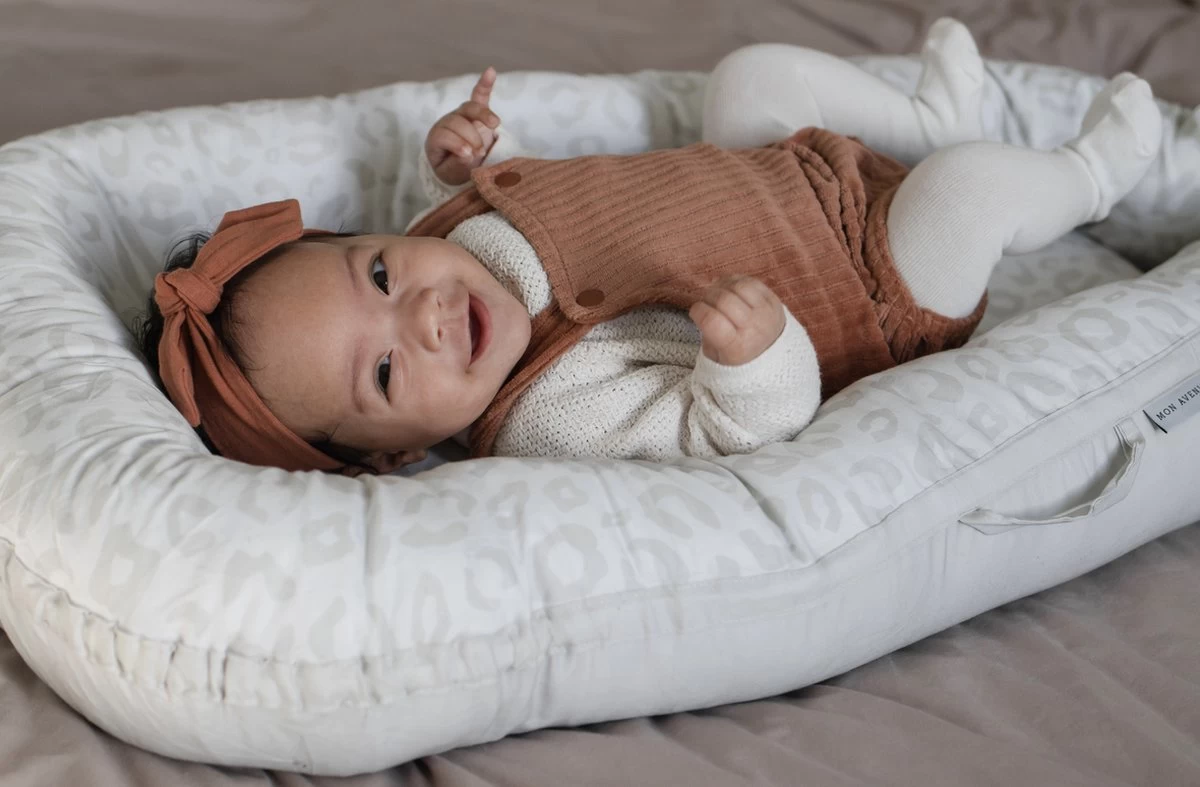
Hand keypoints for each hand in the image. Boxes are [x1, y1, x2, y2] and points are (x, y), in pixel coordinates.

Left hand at [425, 67, 501, 185]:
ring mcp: (461, 115)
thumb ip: (457, 165)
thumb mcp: (451, 173)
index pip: (444, 136)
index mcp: (436, 138)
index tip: (468, 155)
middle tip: (480, 153)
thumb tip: (468, 153)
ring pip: (470, 109)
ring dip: (483, 115)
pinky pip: (480, 95)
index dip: (456, 144)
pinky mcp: (476, 112)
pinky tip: (491, 71)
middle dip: (471, 138)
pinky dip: (485, 84)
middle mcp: (447, 122)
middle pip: (457, 122)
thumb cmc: (453, 169)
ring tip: (494, 124)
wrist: (458, 165)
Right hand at [689, 276, 786, 365]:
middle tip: (705, 303)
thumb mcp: (716, 356)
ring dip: (722, 287)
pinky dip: (735, 282)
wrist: (772, 355)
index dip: (698, 311)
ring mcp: (766, 312)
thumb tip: (703, 305)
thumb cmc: (737, 354)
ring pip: (737, 287)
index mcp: (736, 347)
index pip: (711, 320)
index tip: (695, 312)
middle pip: (723, 299)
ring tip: (717, 295)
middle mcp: (754, 328)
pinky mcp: (773, 300)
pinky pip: (750, 282)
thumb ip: (705, 334)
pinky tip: (730, 290)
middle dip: (708, 297)